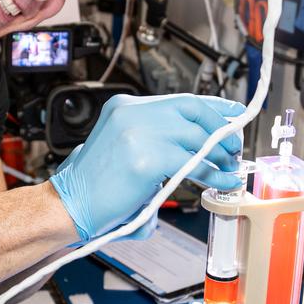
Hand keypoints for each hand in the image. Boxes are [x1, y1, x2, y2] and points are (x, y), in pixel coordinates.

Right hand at [50, 94, 243, 241]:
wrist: (68, 205)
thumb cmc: (95, 186)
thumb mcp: (124, 148)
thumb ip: (154, 140)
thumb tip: (198, 147)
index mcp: (124, 105)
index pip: (179, 99)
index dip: (213, 106)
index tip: (235, 114)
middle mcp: (132, 111)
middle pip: (193, 110)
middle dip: (221, 129)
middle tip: (234, 148)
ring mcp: (139, 132)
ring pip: (197, 136)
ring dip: (220, 153)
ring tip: (229, 168)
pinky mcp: (148, 158)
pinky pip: (193, 163)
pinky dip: (213, 173)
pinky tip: (221, 181)